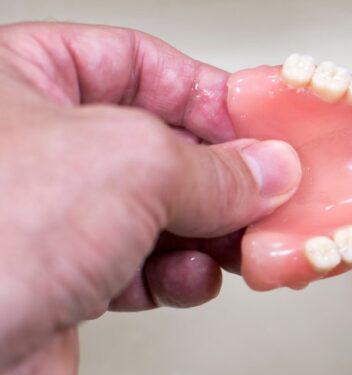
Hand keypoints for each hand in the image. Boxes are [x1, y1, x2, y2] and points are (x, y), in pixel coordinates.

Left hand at [0, 23, 300, 374]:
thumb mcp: (134, 165)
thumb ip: (217, 166)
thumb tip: (268, 170)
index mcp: (16, 78)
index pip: (137, 60)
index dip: (207, 93)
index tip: (261, 127)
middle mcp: (28, 143)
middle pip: (156, 142)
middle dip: (218, 176)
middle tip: (266, 194)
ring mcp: (43, 213)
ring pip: (155, 210)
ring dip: (206, 231)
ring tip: (237, 243)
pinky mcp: (58, 277)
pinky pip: (140, 263)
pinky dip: (176, 273)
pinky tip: (188, 279)